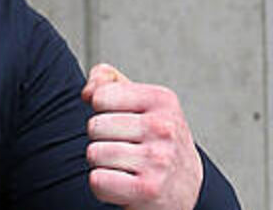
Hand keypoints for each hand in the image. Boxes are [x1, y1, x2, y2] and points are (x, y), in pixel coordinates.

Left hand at [81, 63, 203, 209]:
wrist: (185, 187)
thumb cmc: (154, 140)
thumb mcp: (140, 102)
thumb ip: (107, 81)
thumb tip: (87, 93)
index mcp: (161, 100)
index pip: (100, 97)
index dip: (103, 112)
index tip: (123, 122)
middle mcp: (164, 128)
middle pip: (94, 126)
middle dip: (102, 139)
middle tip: (126, 148)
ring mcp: (158, 160)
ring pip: (94, 154)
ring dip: (103, 164)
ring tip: (126, 166)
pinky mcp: (148, 190)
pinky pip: (98, 180)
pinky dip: (103, 186)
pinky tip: (124, 184)